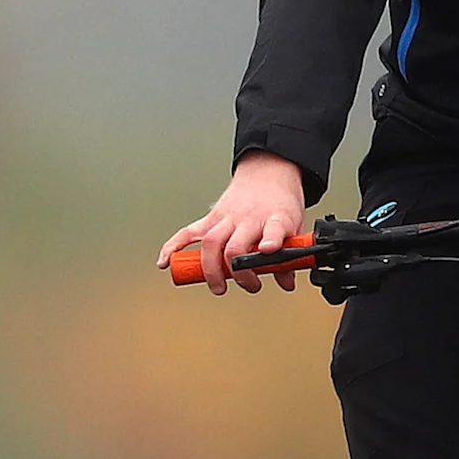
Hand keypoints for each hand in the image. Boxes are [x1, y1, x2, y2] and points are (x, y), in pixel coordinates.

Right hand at [158, 151, 313, 293]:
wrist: (267, 172)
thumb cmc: (279, 202)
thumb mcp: (293, 226)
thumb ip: (290, 256)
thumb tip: (286, 282)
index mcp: (273, 218)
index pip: (273, 228)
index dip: (271, 240)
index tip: (268, 249)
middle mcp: (248, 218)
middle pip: (235, 246)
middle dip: (237, 271)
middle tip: (248, 285)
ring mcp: (227, 217)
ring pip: (212, 242)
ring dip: (211, 269)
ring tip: (217, 286)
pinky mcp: (211, 218)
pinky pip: (188, 233)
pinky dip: (173, 248)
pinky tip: (165, 262)